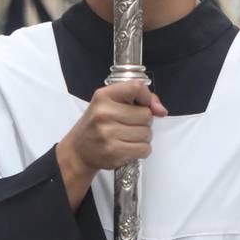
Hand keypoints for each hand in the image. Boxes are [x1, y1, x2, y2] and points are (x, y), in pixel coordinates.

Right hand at [57, 82, 166, 208]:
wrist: (78, 150)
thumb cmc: (97, 124)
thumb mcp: (110, 103)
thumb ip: (139, 100)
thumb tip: (161, 111)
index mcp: (103, 96)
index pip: (136, 87)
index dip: (147, 97)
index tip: (143, 105)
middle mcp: (104, 113)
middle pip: (146, 115)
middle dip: (144, 121)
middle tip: (130, 124)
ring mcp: (108, 134)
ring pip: (147, 134)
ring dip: (143, 137)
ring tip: (128, 137)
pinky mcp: (113, 152)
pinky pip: (144, 149)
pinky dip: (141, 149)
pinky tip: (129, 147)